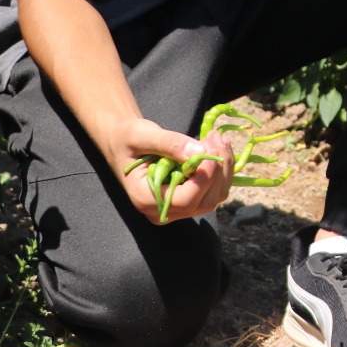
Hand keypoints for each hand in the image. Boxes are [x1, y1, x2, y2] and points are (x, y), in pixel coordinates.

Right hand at [103, 117, 234, 223]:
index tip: (210, 149)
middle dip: (218, 169)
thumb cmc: (127, 139)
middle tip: (215, 137)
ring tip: (217, 138)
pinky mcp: (188, 200)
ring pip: (214, 197)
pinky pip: (213, 190)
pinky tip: (217, 147)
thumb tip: (201, 152)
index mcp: (146, 199)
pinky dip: (221, 169)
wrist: (123, 144)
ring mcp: (177, 208)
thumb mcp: (142, 135)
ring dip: (223, 167)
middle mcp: (163, 211)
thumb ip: (169, 143)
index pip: (186, 200)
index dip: (204, 178)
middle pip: (205, 201)